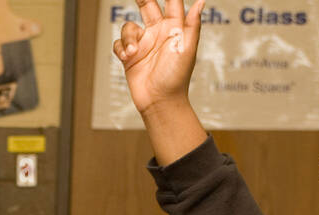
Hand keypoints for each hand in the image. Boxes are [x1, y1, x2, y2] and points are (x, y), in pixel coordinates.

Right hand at [114, 0, 204, 116]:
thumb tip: (200, 1)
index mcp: (174, 28)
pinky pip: (119, 43)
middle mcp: (158, 33)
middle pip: (147, 6)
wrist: (159, 100)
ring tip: (133, 51)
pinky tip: (127, 57)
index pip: (171, 2)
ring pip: (129, 27)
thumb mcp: (187, 49)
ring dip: (128, 37)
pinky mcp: (130, 56)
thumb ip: (192, 24)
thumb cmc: (177, 77)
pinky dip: (120, 48)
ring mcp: (143, 43)